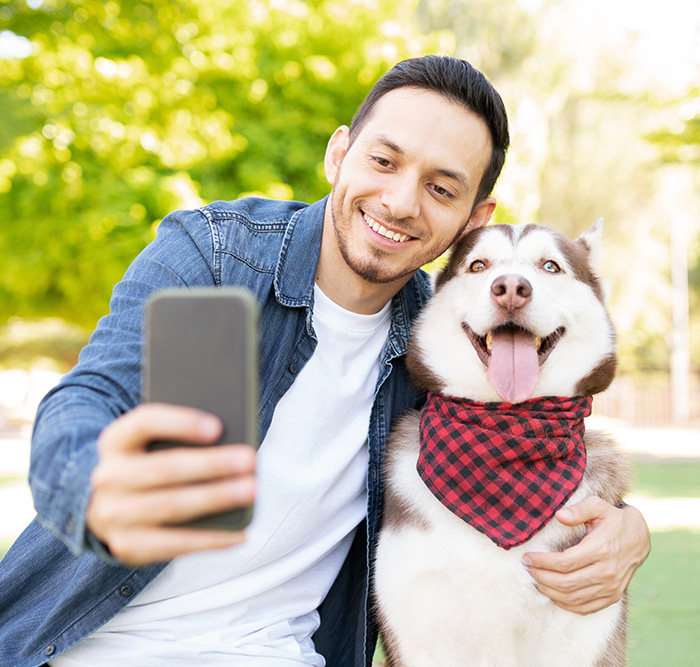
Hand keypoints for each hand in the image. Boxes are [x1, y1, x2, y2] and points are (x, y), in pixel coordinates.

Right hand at [87, 403, 255, 565]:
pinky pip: (175, 545)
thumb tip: (228, 436)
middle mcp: (108, 476)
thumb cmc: (146, 464)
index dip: (182, 423)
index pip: (146, 422)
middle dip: (212, 464)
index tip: (218, 427)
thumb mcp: (151, 442)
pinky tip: (240, 532)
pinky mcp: (127, 546)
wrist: (105, 506)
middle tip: (249, 460)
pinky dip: (211, 539)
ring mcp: (113, 515)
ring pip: (172, 506)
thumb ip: (180, 436)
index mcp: (115, 440)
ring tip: (250, 490)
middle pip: (165, 468)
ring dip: (216, 498)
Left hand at [523, 497, 649, 614]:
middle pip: (566, 583)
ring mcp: (611, 587)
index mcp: (601, 549)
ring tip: (536, 581)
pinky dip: (566, 605)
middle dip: (541, 577)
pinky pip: (586, 608)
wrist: (639, 538)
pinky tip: (553, 594)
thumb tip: (560, 515)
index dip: (542, 562)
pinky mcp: (613, 596)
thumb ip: (578, 509)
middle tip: (528, 569)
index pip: (564, 562)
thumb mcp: (598, 506)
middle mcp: (607, 571)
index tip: (528, 558)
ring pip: (574, 598)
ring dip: (550, 592)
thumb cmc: (613, 519)